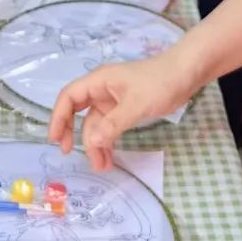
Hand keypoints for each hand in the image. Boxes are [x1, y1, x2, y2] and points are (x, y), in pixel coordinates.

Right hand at [49, 54, 193, 170]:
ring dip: (95, 144)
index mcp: (98, 81)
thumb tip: (92, 143)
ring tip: (101, 166)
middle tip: (71, 154)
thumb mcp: (136, 104)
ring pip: (95, 123)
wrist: (186, 74)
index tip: (55, 139)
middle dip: (73, 133)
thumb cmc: (160, 82)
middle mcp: (101, 89)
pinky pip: (109, 127)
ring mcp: (113, 100)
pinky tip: (110, 158)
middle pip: (77, 111)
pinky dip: (107, 141)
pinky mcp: (124, 108)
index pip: (69, 97)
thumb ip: (114, 124)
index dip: (58, 117)